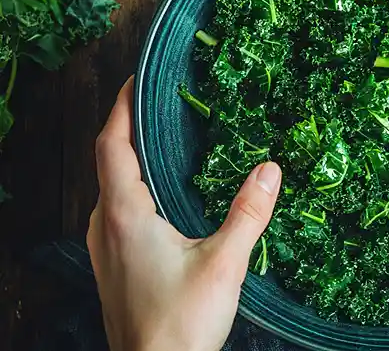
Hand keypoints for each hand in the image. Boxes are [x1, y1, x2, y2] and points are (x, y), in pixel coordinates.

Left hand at [87, 77, 281, 350]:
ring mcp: (105, 248)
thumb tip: (270, 168)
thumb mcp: (224, 263)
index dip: (121, 108)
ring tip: (167, 145)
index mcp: (124, 214)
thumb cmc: (181, 321)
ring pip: (112, 189)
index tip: (137, 80)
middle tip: (163, 106)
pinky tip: (165, 199)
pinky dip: (135, 190)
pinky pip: (117, 212)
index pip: (110, 145)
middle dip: (130, 129)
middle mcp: (105, 226)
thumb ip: (248, 213)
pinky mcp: (114, 266)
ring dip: (132, 161)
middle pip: (108, 162)